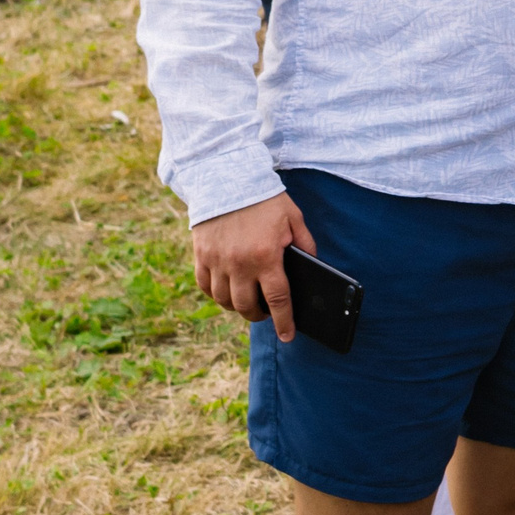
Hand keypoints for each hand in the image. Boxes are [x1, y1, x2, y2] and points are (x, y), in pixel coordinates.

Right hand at [190, 192, 313, 341]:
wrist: (227, 178)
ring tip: (248, 303)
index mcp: (266, 256)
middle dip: (259, 315)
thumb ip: (305, 244)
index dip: (284, 320)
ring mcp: (217, 261)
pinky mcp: (200, 256)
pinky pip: (205, 287)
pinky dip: (216, 294)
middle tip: (267, 314)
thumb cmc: (265, 200)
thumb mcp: (294, 218)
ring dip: (237, 307)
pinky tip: (226, 292)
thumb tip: (313, 266)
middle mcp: (239, 264)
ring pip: (225, 301)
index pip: (278, 299)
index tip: (288, 336)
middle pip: (248, 306)